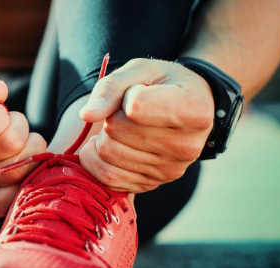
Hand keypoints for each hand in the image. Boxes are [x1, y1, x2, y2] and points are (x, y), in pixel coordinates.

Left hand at [78, 58, 213, 192]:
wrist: (185, 109)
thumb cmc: (161, 85)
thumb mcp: (140, 71)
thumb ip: (110, 88)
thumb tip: (86, 115)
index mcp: (194, 110)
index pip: (135, 107)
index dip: (126, 96)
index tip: (139, 92)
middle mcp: (187, 146)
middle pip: (117, 131)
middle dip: (112, 116)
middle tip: (126, 111)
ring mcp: (169, 171)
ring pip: (108, 154)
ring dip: (104, 136)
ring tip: (121, 127)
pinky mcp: (151, 185)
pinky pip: (107, 177)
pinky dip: (96, 159)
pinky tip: (109, 144)